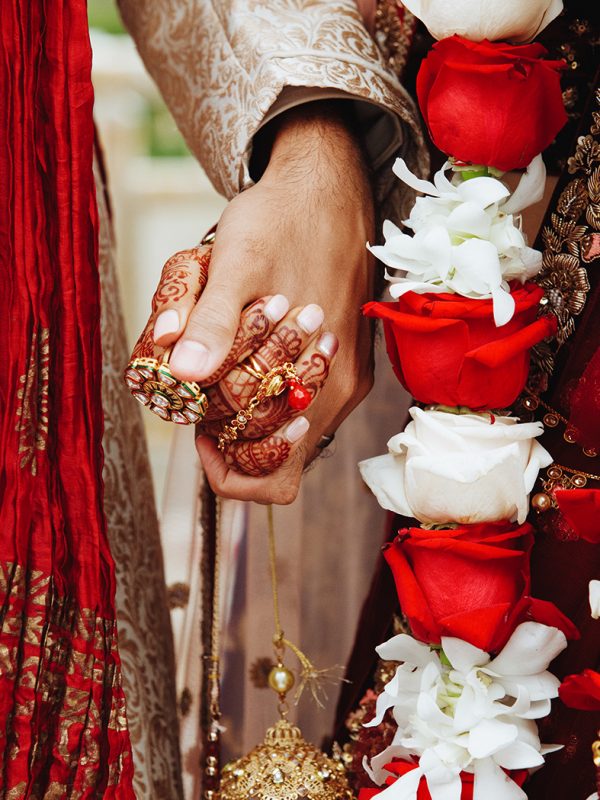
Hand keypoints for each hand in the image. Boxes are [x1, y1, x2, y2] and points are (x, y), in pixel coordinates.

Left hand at [154, 102, 375, 502]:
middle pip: (275, 457)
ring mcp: (348, 381)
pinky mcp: (354, 366)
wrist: (332, 187)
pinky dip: (276, 391)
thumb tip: (184, 377)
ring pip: (291, 433)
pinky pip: (309, 404)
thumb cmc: (279, 221)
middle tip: (206, 381)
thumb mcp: (234, 261)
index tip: (199, 420)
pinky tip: (257, 350)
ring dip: (252, 410)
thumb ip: (211, 322)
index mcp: (310, 379)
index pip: (268, 478)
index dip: (223, 463)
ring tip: (229, 360)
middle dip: (231, 431)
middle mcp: (337, 393)